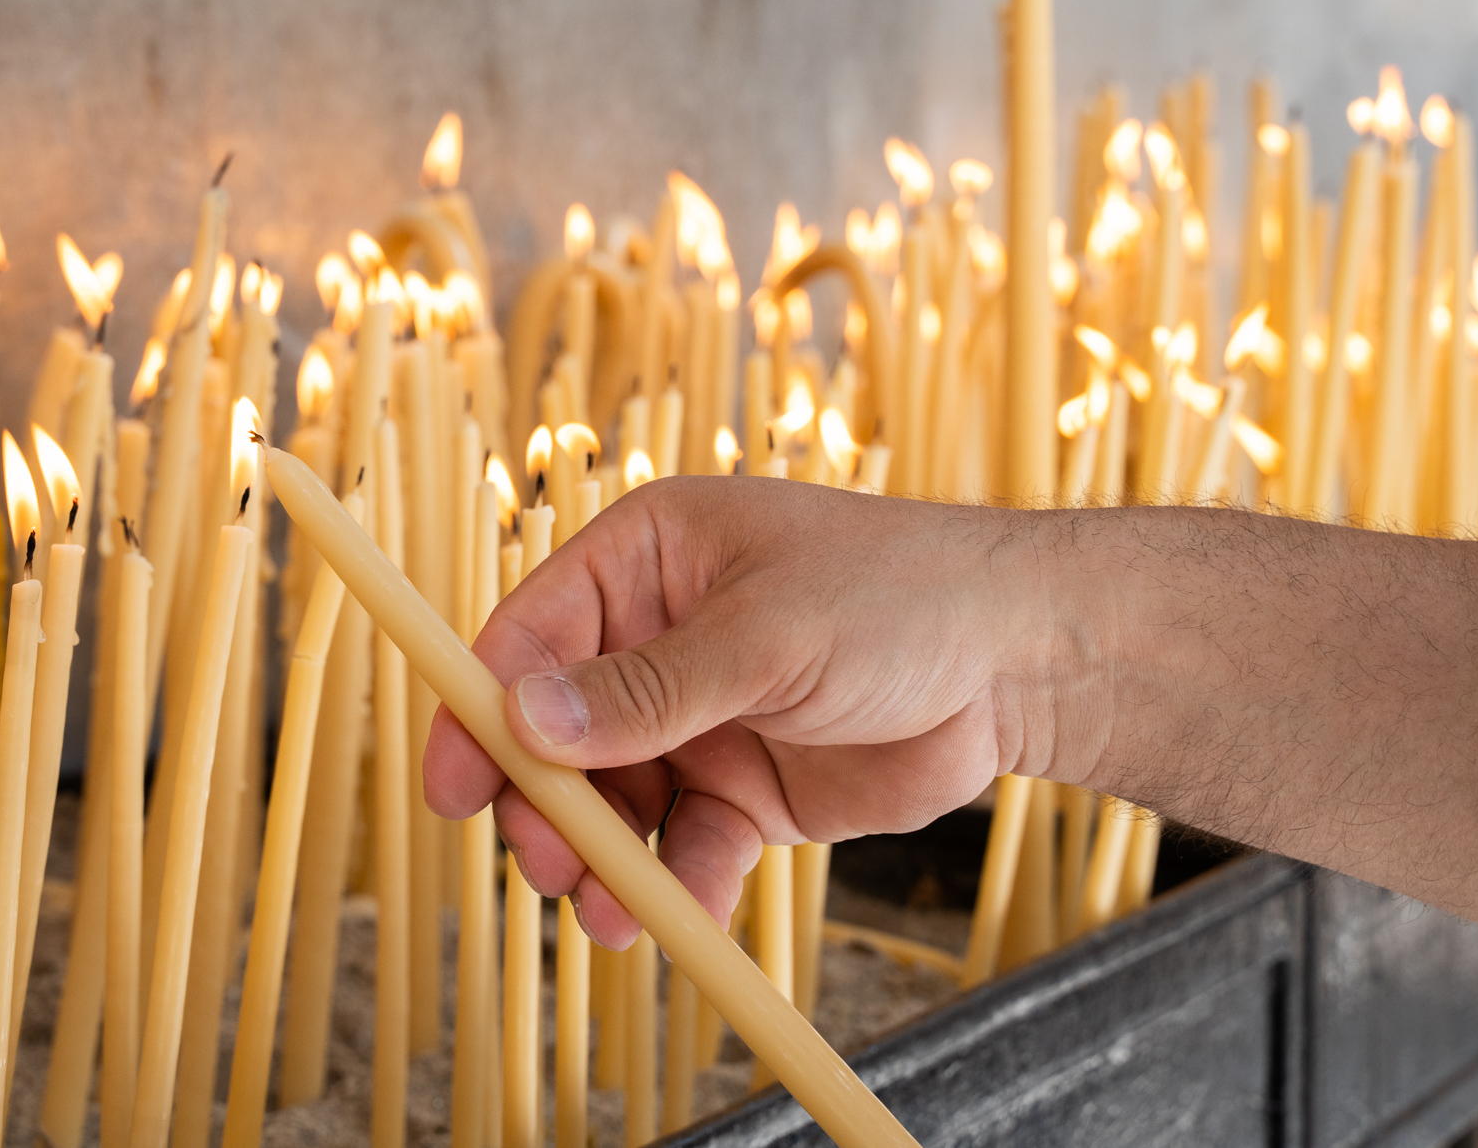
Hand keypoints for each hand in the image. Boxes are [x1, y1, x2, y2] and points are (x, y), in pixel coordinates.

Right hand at [422, 476, 1079, 949]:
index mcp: (648, 559)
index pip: (533, 632)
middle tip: (545, 861)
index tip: (453, 783)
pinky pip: (687, 845)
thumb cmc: (903, 596)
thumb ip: (646, 689)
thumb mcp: (765, 635)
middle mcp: (660, 638)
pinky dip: (675, 885)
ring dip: (601, 857)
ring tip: (605, 911)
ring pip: (614, 800)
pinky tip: (676, 918)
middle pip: (558, 729)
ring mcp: (700, 717)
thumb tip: (523, 717)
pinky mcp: (746, 787)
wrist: (1024, 661)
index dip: (484, 706)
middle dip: (542, 801)